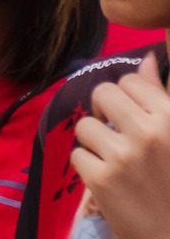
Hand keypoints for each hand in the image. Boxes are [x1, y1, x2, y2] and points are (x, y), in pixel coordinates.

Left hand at [71, 54, 169, 238]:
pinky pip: (77, 155)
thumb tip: (148, 59)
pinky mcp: (100, 180)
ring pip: (85, 126)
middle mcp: (148, 131)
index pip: (130, 80)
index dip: (126, 96)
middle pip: (102, 94)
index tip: (131, 114)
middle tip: (116, 132)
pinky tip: (108, 178)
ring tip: (114, 158)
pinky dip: (88, 166)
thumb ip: (162, 96)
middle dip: (105, 110)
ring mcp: (122, 155)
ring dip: (95, 141)